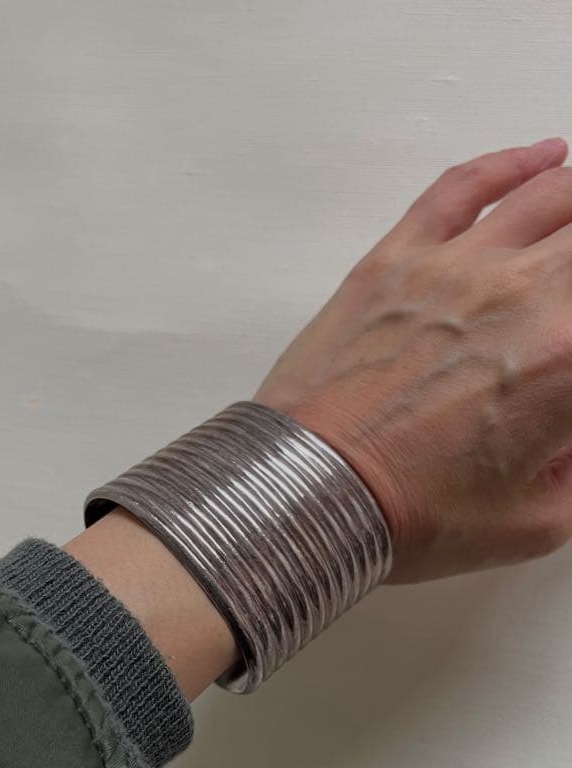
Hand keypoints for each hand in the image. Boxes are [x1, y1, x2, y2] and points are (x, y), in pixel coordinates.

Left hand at [254, 138, 571, 582]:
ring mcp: (455, 266)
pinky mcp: (396, 257)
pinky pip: (464, 186)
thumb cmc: (414, 515)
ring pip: (549, 195)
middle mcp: (523, 295)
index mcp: (569, 359)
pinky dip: (512, 163)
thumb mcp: (535, 522)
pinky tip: (542, 155)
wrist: (310, 495)